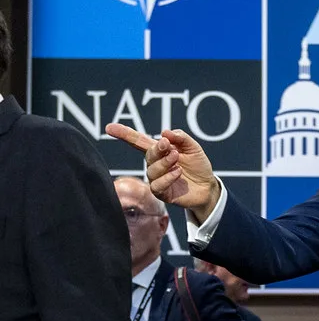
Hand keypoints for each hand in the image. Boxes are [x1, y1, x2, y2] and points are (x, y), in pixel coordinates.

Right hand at [104, 124, 220, 220]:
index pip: (138, 141)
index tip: (109, 128)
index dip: (124, 134)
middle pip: (148, 154)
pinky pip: (157, 186)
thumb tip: (165, 132)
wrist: (208, 187)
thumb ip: (181, 138)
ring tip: (177, 158)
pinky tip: (178, 172)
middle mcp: (155, 164)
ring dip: (164, 162)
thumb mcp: (194, 148)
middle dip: (156, 149)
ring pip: (152, 170)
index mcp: (160, 151)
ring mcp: (157, 179)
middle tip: (167, 145)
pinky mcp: (162, 193)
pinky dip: (168, 177)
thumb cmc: (198, 166)